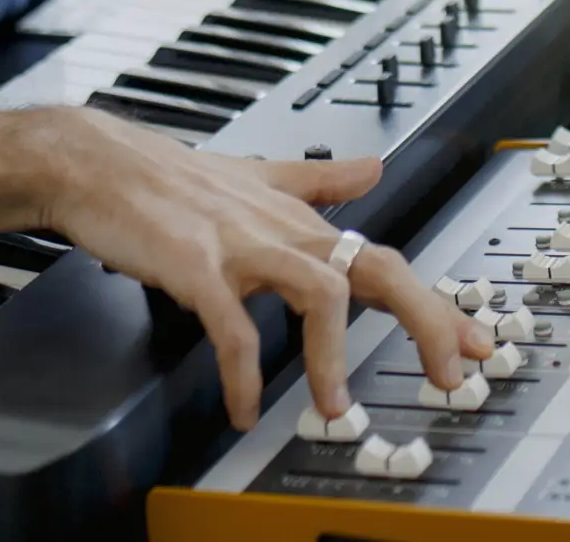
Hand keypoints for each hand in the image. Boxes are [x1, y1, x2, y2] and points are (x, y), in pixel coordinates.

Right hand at [29, 107, 493, 427]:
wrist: (95, 163)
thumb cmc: (171, 179)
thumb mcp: (258, 174)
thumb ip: (319, 181)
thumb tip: (374, 170)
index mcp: (298, 220)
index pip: (384, 258)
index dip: (436, 301)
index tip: (474, 342)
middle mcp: (281, 229)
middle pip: (375, 266)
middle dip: (424, 318)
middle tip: (447, 373)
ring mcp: (240, 245)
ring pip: (317, 289)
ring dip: (334, 354)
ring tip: (336, 405)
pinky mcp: (194, 265)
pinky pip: (230, 325)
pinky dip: (241, 371)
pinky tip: (242, 405)